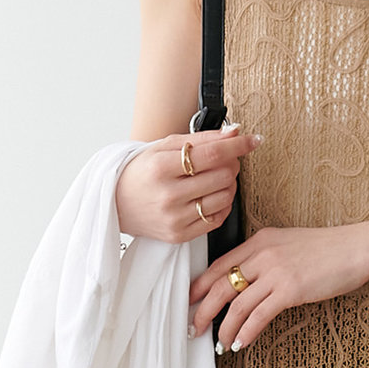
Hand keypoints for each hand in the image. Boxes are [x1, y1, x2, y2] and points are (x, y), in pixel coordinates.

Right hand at [116, 124, 259, 242]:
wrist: (116, 204)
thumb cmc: (141, 172)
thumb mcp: (163, 147)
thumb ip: (201, 139)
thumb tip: (235, 132)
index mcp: (160, 167)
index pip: (212, 154)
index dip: (237, 145)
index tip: (252, 140)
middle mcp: (168, 195)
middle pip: (222, 176)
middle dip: (231, 163)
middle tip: (225, 159)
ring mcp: (175, 218)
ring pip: (224, 197)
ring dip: (229, 184)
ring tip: (217, 177)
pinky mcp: (180, 235)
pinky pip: (217, 219)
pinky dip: (222, 204)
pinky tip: (214, 195)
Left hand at [190, 223, 368, 349]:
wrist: (358, 248)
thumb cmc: (329, 250)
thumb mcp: (290, 244)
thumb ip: (267, 257)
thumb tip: (250, 281)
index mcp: (259, 241)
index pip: (219, 264)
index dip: (199, 286)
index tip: (189, 302)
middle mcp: (262, 254)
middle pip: (220, 285)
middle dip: (202, 310)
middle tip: (193, 328)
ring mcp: (276, 272)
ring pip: (237, 304)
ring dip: (224, 328)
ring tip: (218, 344)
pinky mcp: (290, 290)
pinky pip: (259, 315)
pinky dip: (246, 332)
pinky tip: (241, 344)